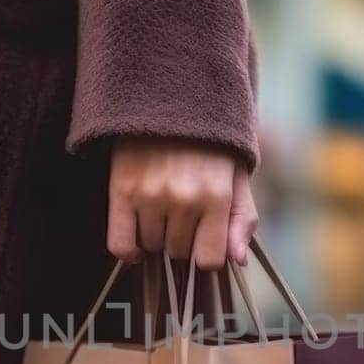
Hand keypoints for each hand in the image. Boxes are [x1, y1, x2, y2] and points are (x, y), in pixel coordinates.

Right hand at [106, 137, 258, 269]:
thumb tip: (238, 262)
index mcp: (217, 197)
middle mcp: (184, 199)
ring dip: (156, 238)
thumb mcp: (238, 178)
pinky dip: (128, 250)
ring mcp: (150, 195)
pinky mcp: (122, 189)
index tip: (203, 240)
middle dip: (182, 240)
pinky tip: (137, 238)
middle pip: (179, 253)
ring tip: (161, 209)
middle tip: (182, 213)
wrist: (171, 101)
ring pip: (152, 248)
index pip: (209, 260)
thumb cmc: (211, 147)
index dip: (206, 255)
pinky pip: (120, 245)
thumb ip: (243, 220)